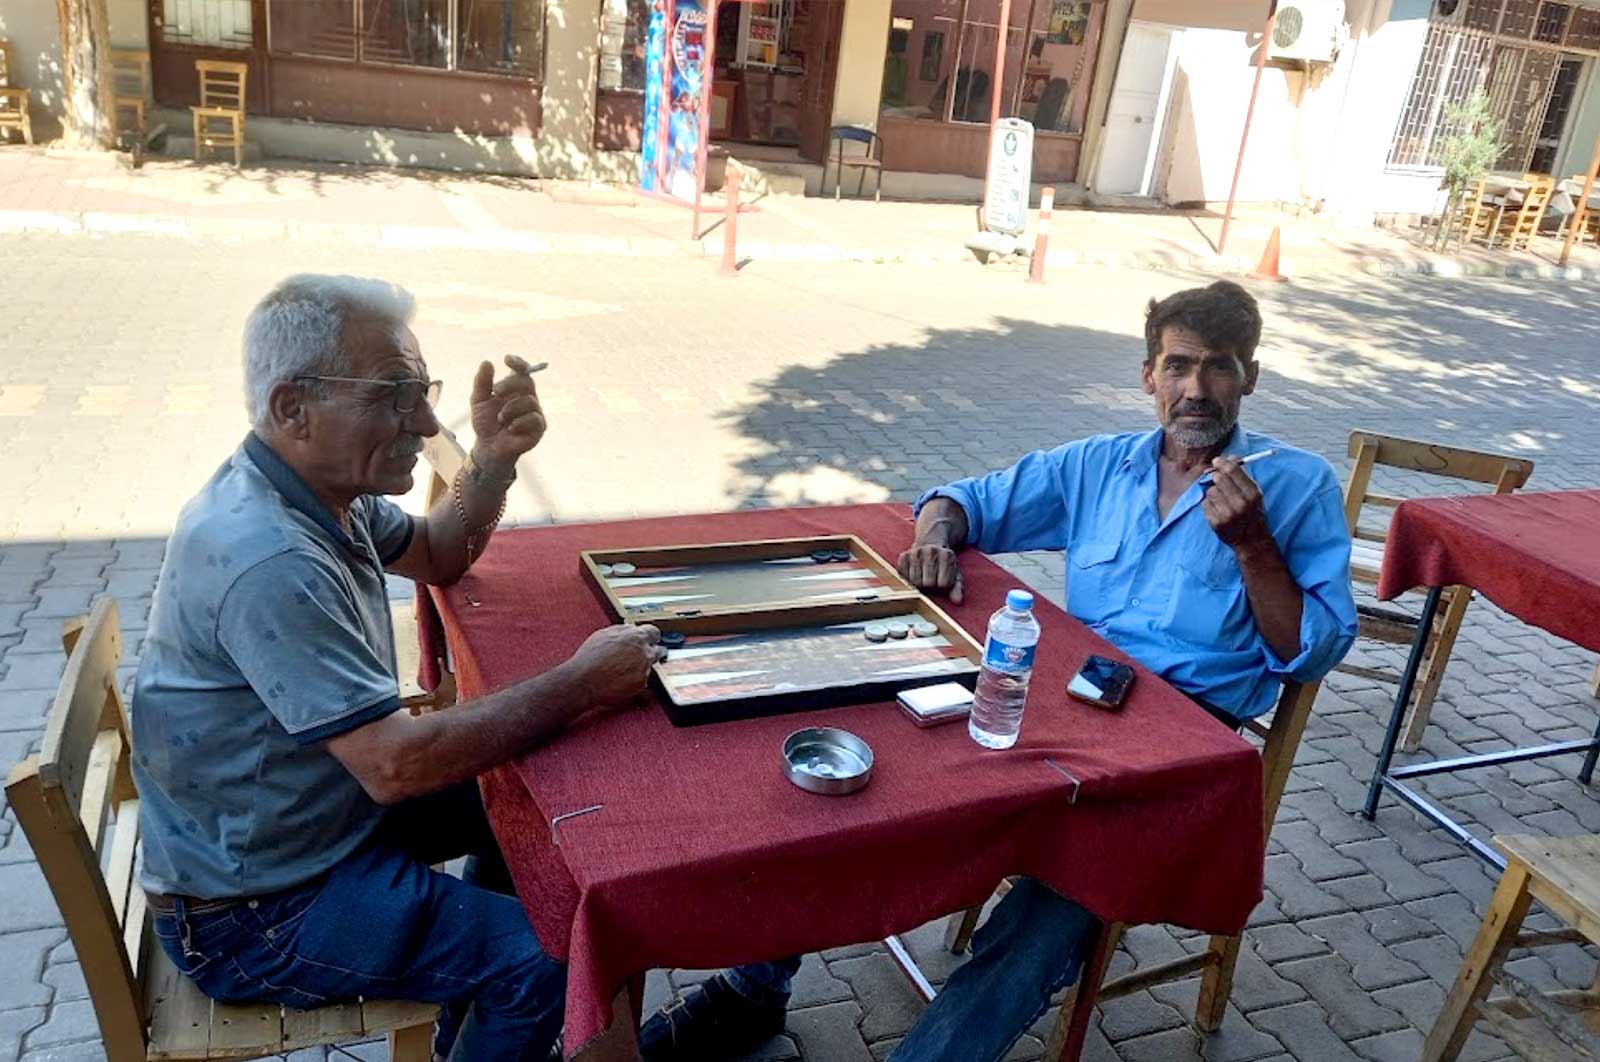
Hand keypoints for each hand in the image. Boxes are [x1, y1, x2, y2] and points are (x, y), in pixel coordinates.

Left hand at [470, 355, 546, 472]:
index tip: (507, 360)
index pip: (522, 371)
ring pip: (530, 401)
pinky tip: (511, 427)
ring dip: (511, 408)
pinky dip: (520, 421)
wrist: (488, 447)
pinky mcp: (539, 428)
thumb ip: (482, 383)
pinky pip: (535, 419)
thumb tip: (487, 362)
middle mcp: (527, 398)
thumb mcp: (478, 401)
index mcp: (515, 389)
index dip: (518, 363)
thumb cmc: (485, 423)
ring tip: (500, 418)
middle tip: (496, 392)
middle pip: (527, 382)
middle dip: (510, 384)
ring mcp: (535, 413)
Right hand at [567, 624, 663, 707]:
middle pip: (658, 650)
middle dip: (651, 652)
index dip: (650, 637)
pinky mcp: (641, 684)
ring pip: (648, 666)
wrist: (585, 680)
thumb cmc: (591, 658)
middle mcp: (644, 652)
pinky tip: (620, 679)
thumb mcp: (605, 634)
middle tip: (639, 656)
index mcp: (636, 636)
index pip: (654, 632)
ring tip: (621, 670)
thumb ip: (623, 631)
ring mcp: (645, 669)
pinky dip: (634, 680)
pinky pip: (642, 680)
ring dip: (639, 667)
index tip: (649, 639)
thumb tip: (630, 629)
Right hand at [897, 544, 963, 603]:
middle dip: (930, 586)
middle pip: (928, 583)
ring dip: (918, 584)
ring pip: (914, 581)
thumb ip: (958, 588)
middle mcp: (931, 551)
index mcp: (947, 555)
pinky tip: (913, 572)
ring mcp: (915, 552)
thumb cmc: (943, 565)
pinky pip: (903, 576)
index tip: (942, 579)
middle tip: (931, 578)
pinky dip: (907, 579)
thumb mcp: (954, 574)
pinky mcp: (903, 556)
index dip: (942, 586)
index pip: (943, 584)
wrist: (930, 545)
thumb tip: (957, 601)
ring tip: (923, 576)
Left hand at [1202, 458, 1271, 550]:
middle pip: (1219, 479)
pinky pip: (1205, 504)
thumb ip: (1242, 476)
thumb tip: (1230, 457)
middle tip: (1217, 479)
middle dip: (1216, 476)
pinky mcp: (1216, 523)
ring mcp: (1227, 514)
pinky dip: (1209, 504)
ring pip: (1210, 491)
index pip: (1233, 471)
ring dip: (1214, 493)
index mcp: (1252, 494)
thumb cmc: (1253, 513)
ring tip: (1222, 501)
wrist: (1251, 540)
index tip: (1217, 461)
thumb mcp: (1254, 494)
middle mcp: (1240, 504)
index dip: (1223, 463)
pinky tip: (1219, 510)